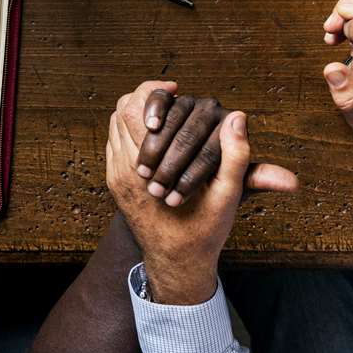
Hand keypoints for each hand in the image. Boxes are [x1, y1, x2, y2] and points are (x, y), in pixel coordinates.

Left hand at [103, 80, 296, 304]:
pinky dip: (132, 130)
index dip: (154, 92)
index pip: (134, 109)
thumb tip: (238, 117)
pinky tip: (158, 134)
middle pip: (120, 111)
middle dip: (146, 98)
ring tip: (168, 114)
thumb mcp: (227, 196)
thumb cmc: (203, 231)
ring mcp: (114, 176)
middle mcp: (122, 169)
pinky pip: (115, 142)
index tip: (177, 89)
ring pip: (115, 124)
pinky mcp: (114, 182)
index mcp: (144, 169)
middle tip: (173, 96)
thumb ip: (235, 156)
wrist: (176, 263)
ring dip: (139, 114)